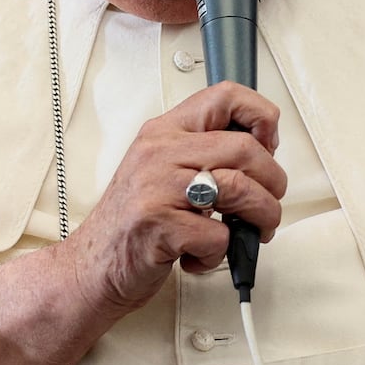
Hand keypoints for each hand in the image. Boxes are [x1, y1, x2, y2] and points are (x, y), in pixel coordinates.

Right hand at [60, 81, 287, 317]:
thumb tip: (263, 148)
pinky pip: (219, 235)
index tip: (268, 144)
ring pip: (240, 189)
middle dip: (273, 182)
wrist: (91, 267)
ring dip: (262, 217)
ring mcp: (157, 188)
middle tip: (268, 203)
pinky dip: (222, 253)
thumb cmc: (134, 221)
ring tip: (252, 231)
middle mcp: (159, 153)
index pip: (224, 96)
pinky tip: (202, 254)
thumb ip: (203, 153)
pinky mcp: (160, 226)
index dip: (261, 116)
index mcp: (164, 132)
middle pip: (245, 149)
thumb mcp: (163, 170)